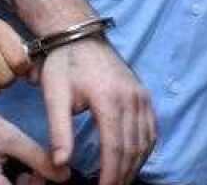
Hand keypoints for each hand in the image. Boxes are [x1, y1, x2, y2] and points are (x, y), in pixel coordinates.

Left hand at [39, 37, 154, 184]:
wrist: (79, 35)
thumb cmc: (63, 64)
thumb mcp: (54, 95)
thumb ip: (58, 130)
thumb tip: (61, 163)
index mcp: (109, 98)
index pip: (115, 147)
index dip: (111, 173)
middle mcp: (131, 98)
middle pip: (132, 148)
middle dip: (123, 174)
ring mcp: (141, 96)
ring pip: (145, 141)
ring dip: (135, 165)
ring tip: (120, 180)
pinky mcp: (143, 95)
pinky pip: (151, 129)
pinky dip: (145, 150)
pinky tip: (133, 161)